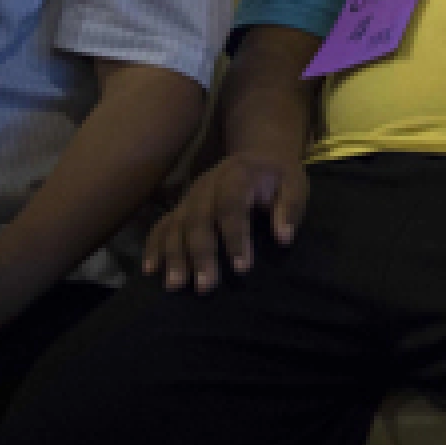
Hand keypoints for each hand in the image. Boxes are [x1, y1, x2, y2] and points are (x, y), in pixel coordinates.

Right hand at [143, 152, 308, 292]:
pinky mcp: (180, 208)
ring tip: (176, 285)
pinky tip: (150, 270)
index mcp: (237, 175)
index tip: (243, 268)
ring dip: (174, 256)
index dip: (235, 236)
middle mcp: (207, 185)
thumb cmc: (278, 178)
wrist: (258, 158)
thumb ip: (290, 207)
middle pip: (198, 219)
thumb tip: (283, 237)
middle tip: (206, 286)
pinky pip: (160, 226)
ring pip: (176, 226)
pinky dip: (153, 247)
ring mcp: (189, 197)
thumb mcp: (295, 184)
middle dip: (201, 254)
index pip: (231, 205)